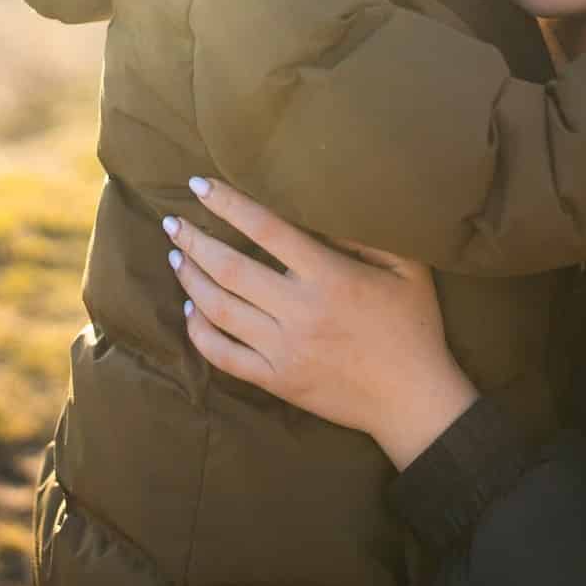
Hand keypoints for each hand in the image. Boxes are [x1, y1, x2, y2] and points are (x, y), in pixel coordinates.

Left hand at [164, 177, 478, 468]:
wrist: (413, 400)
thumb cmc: (414, 327)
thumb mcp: (407, 268)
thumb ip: (366, 234)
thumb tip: (320, 208)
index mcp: (330, 277)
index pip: (266, 229)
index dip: (228, 204)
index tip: (198, 185)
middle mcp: (300, 312)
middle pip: (229, 268)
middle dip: (194, 240)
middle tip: (172, 221)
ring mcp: (284, 350)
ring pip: (218, 309)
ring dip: (190, 279)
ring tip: (177, 257)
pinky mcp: (277, 381)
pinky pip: (223, 356)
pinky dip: (198, 331)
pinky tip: (190, 309)